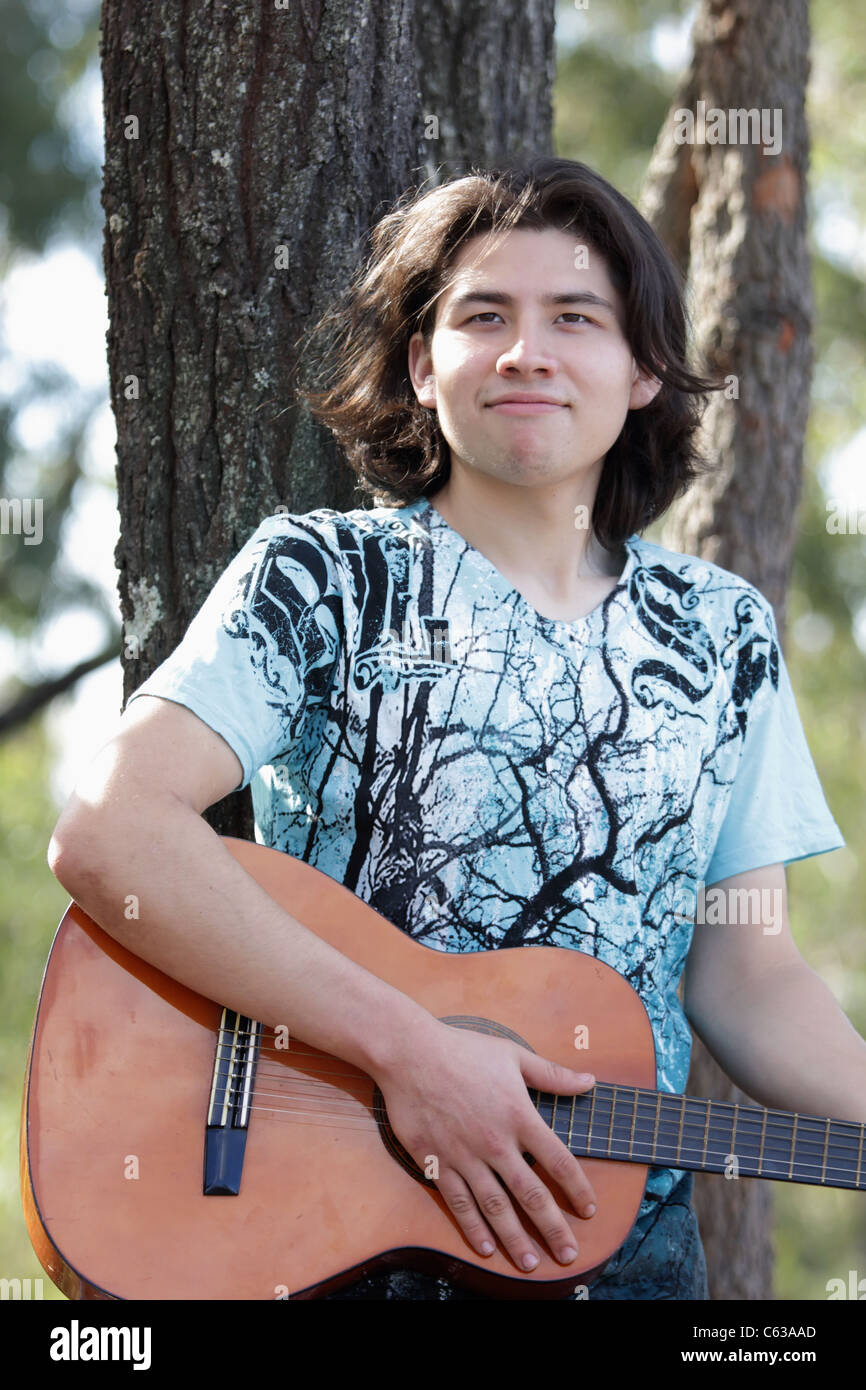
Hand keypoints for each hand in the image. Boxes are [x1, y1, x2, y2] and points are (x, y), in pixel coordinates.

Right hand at [375, 1017, 596, 1271]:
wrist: (410, 1054)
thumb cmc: (464, 1050)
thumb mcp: (513, 1055)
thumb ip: (552, 1074)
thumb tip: (589, 1081)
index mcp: (519, 1115)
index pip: (558, 1161)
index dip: (577, 1189)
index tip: (589, 1210)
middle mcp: (495, 1142)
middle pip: (531, 1195)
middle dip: (552, 1229)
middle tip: (568, 1255)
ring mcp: (464, 1155)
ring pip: (495, 1207)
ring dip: (514, 1239)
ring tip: (529, 1264)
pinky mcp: (436, 1162)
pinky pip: (458, 1202)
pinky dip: (472, 1227)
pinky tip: (485, 1247)